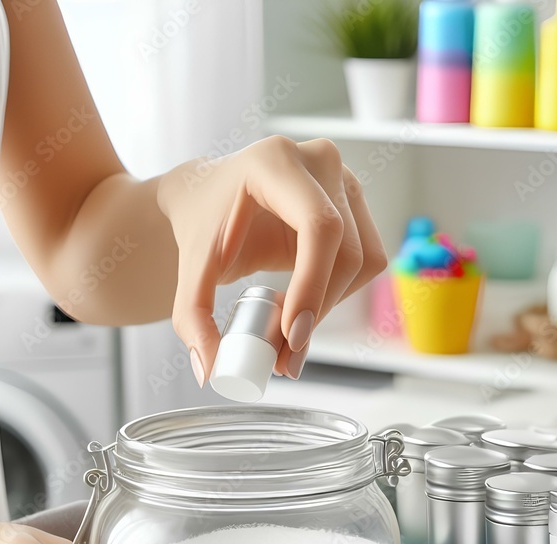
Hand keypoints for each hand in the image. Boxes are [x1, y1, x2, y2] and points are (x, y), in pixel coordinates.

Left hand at [156, 136, 386, 382]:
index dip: (313, 284)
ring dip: (330, 306)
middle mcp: (319, 161)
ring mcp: (343, 179)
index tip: (294, 334)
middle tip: (287, 354)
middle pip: (345, 251)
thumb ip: (193, 318)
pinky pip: (366, 260)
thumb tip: (211, 369)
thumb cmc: (201, 220)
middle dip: (319, 310)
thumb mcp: (190, 267)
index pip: (318, 225)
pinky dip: (338, 294)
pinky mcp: (354, 203)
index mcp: (275, 162)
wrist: (209, 196)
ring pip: (362, 260)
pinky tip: (304, 304)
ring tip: (290, 334)